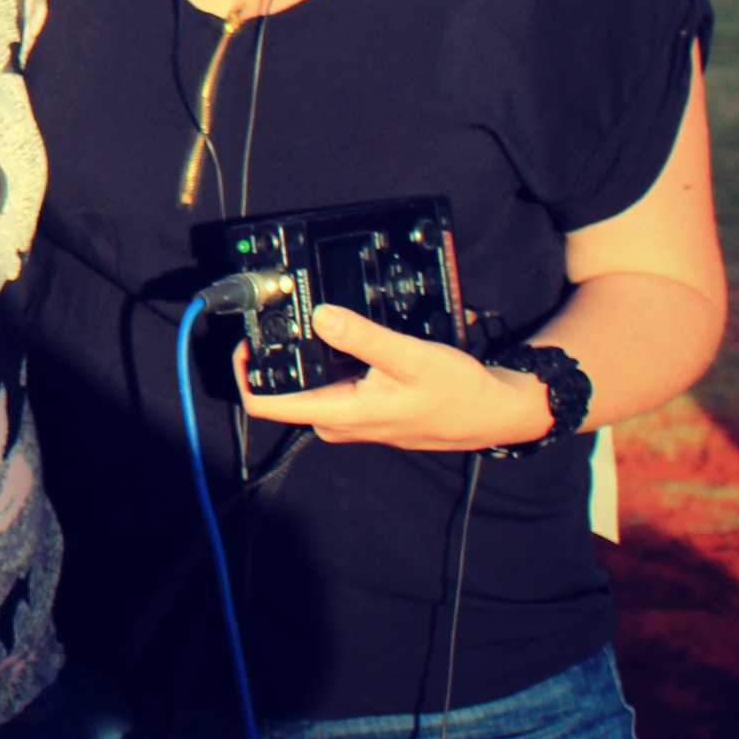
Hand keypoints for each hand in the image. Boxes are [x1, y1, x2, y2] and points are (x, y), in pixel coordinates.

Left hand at [237, 307, 551, 452]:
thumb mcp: (411, 357)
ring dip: (305, 357)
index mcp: (340, 414)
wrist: (493, 413)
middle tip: (280, 316)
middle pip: (284, 392)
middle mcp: (338, 422)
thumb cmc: (457, 392)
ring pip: (309, 387)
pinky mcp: (364, 412)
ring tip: (310, 320)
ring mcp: (350, 419)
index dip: (245, 373)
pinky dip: (328, 362)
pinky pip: (330, 386)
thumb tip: (321, 316)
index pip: (266, 406)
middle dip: (276, 357)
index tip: (246, 339)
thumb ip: (364, 338)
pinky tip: (343, 338)